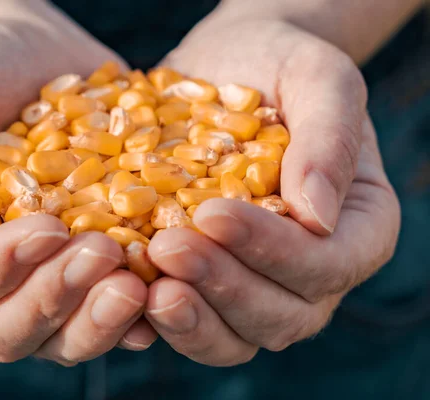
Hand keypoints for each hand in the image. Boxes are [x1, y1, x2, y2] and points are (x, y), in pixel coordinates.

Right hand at [0, 17, 155, 363]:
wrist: (38, 58)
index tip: (46, 228)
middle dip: (51, 300)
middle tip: (101, 253)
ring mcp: (32, 283)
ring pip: (53, 340)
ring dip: (94, 320)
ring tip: (136, 283)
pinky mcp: (81, 277)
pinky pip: (101, 320)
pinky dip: (130, 319)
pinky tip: (160, 296)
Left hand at [144, 19, 400, 365]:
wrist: (225, 68)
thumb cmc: (279, 66)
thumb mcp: (317, 78)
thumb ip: (329, 138)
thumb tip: (318, 216)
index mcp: (356, 228)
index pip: (326, 263)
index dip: (272, 250)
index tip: (213, 214)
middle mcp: (310, 272)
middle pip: (281, 316)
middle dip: (222, 286)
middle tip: (166, 247)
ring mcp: (255, 285)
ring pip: (233, 337)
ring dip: (189, 318)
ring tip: (144, 284)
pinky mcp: (204, 284)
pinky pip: (186, 321)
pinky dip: (153, 319)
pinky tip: (121, 291)